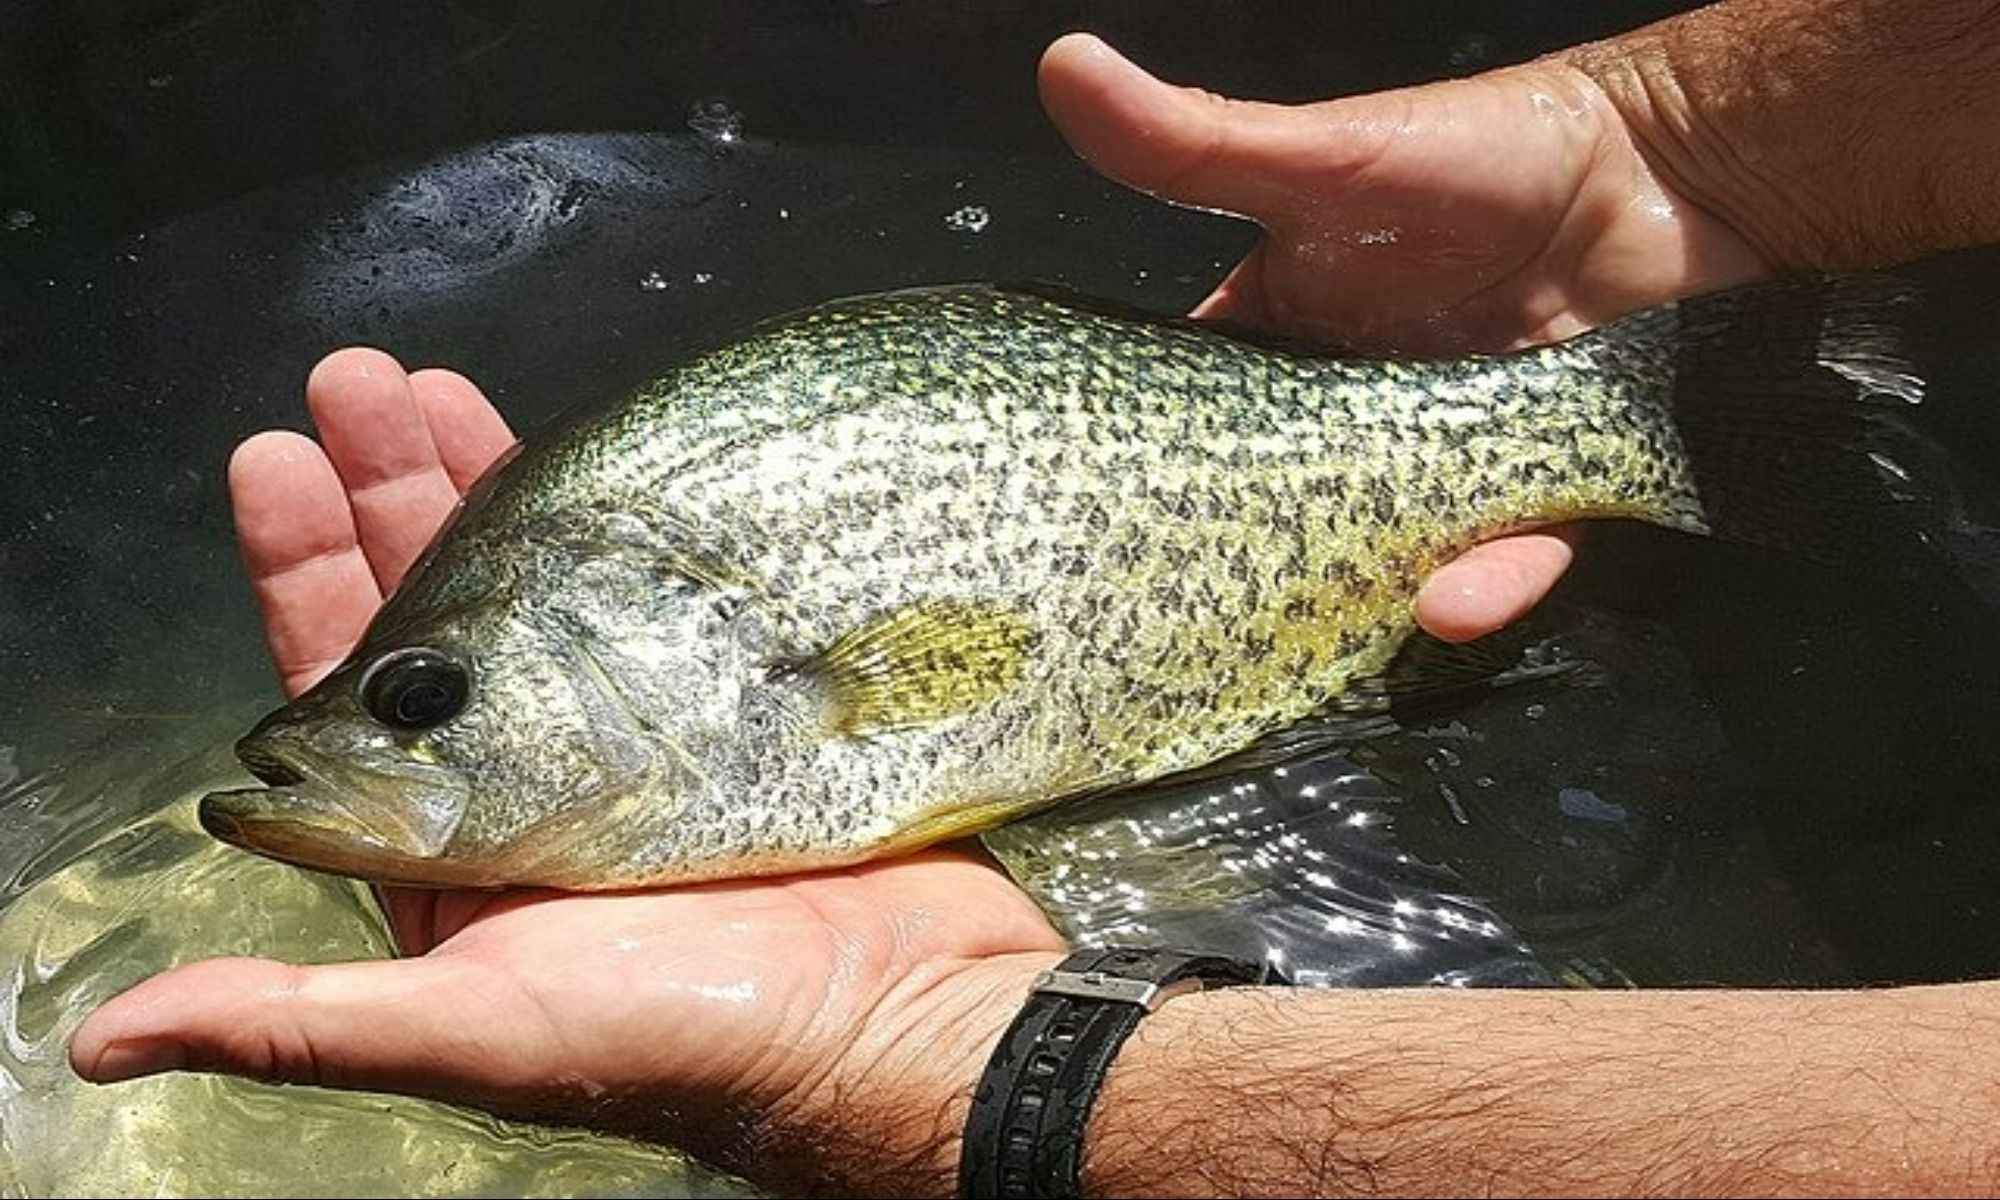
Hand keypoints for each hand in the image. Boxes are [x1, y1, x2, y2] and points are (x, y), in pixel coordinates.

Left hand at [70, 349, 1062, 1194]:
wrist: (900, 1020)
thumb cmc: (692, 1038)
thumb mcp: (483, 1029)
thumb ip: (308, 1023)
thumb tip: (109, 1044)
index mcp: (452, 854)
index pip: (347, 694)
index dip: (305, 576)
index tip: (273, 465)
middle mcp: (532, 787)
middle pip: (437, 615)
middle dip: (384, 495)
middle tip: (351, 385)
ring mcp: (637, 737)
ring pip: (539, 587)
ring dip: (486, 481)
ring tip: (434, 383)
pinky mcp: (731, 704)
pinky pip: (659, 590)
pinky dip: (617, 519)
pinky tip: (588, 448)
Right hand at [1039, 33, 1771, 641]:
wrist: (1670, 164)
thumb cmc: (1483, 154)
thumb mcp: (1317, 160)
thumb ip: (1192, 144)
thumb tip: (1060, 63)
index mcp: (1290, 341)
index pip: (1206, 421)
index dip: (1162, 476)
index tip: (1106, 535)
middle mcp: (1360, 412)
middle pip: (1295, 509)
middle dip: (1260, 562)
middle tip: (1204, 622)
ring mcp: (1450, 456)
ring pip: (1399, 549)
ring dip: (1376, 591)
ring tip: (1350, 618)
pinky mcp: (1543, 484)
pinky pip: (1511, 552)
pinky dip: (1489, 582)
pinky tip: (1457, 600)